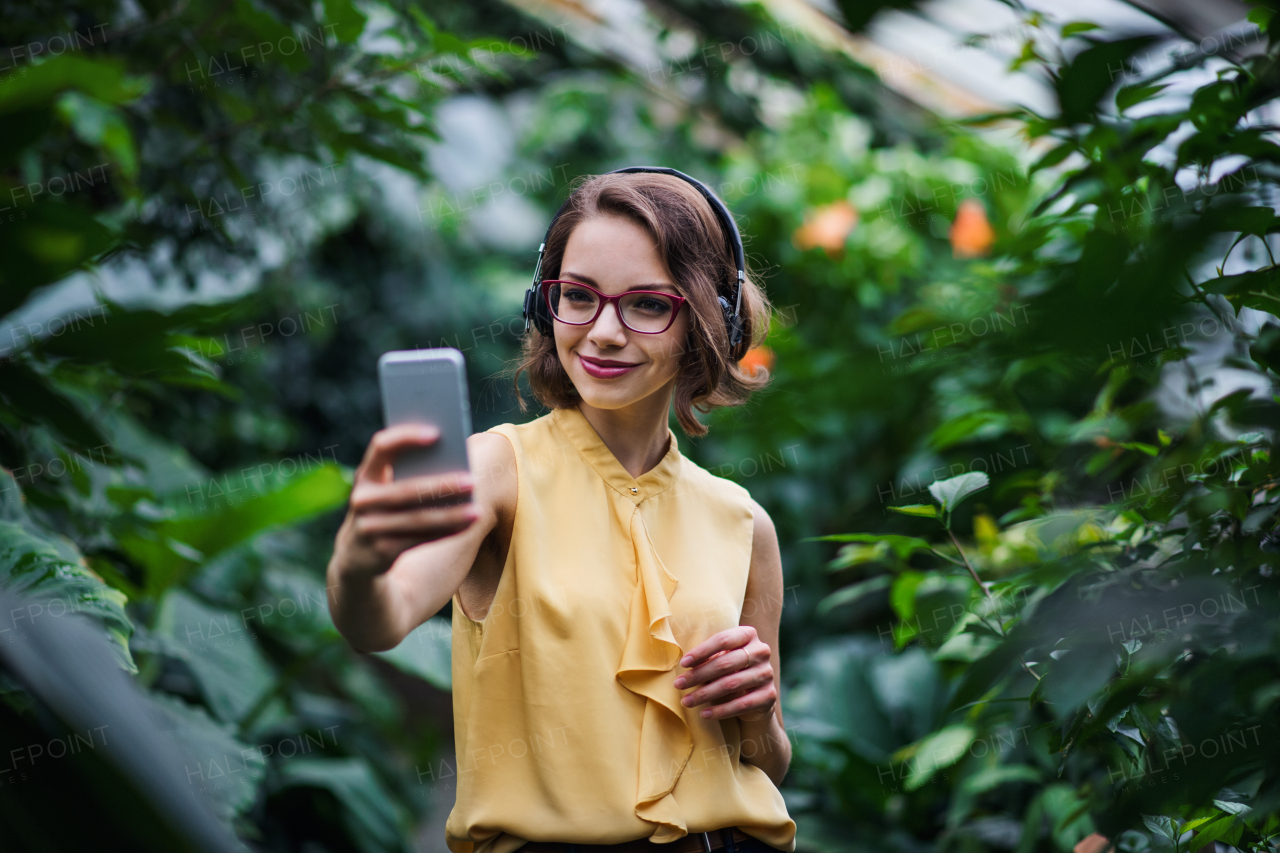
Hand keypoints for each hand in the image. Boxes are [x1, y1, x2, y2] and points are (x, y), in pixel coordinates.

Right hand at [332, 424, 477, 578]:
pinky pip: (420, 539)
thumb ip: (408, 474)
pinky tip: (467, 525)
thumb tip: (454, 463)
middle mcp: (362, 500)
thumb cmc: (384, 509)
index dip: (406, 437)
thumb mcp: (385, 489)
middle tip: (472, 481)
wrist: (356, 557)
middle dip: (441, 485)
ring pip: (417, 519)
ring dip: (450, 515)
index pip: (381, 446)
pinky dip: (446, 532)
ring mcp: (369, 527)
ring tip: (477, 510)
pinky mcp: (381, 551)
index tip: (437, 433)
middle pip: (406, 490)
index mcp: (365, 475)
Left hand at [672, 626, 776, 721]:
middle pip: (725, 663)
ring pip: (731, 684)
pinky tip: (704, 714)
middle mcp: (761, 651)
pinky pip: (742, 704)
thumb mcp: (720, 659)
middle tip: (678, 685)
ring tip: (686, 701)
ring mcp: (767, 673)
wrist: (755, 696)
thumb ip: (708, 658)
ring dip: (705, 694)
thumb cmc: (730, 671)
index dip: (702, 651)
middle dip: (698, 675)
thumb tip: (686, 664)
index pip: (723, 640)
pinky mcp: (769, 695)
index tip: (683, 664)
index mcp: (748, 635)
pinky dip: (721, 710)